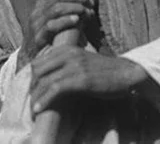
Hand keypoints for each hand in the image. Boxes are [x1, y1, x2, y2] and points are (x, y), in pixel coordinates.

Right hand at [20, 0, 94, 65]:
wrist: (30, 58)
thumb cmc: (49, 37)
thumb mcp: (56, 19)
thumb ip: (68, 9)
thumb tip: (89, 2)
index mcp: (42, 2)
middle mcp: (38, 10)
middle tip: (90, 2)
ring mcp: (36, 23)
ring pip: (56, 8)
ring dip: (74, 7)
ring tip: (86, 11)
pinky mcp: (38, 37)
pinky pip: (51, 25)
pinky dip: (65, 20)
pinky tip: (76, 20)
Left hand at [29, 46, 146, 115]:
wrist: (127, 74)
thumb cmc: (104, 72)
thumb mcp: (81, 62)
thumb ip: (66, 65)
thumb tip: (50, 79)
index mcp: (66, 49)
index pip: (39, 62)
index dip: (33, 79)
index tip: (34, 92)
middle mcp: (68, 54)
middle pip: (38, 70)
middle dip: (32, 88)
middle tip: (32, 102)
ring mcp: (74, 65)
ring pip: (45, 81)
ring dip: (36, 97)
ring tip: (32, 110)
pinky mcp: (81, 79)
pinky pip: (55, 89)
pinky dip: (44, 100)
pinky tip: (38, 109)